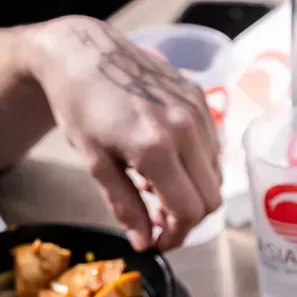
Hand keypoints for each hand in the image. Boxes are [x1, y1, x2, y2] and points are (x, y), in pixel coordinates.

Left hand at [27, 17, 221, 250]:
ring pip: (215, 176)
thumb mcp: (95, 164)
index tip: (158, 242)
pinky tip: (166, 164)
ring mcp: (197, 110)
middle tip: (158, 221)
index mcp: (156, 149)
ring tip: (157, 191)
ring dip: (192, 194)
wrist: (84, 52)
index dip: (176, 236)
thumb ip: (125, 206)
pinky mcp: (200, 97)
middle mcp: (185, 129)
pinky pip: (212, 149)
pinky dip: (196, 168)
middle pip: (210, 199)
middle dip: (187, 220)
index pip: (188, 211)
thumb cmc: (81, 108)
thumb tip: (144, 243)